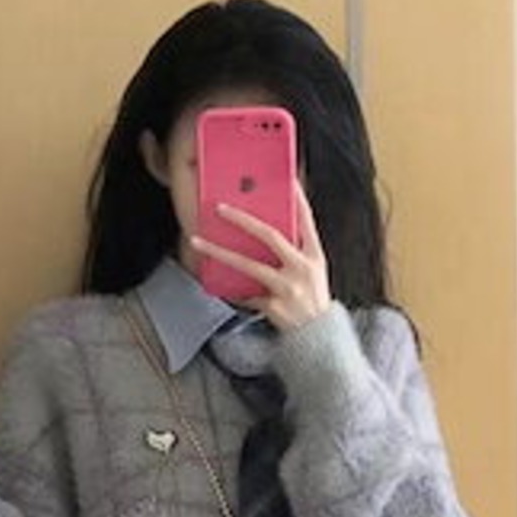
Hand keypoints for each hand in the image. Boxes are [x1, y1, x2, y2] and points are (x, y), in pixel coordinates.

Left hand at [189, 179, 330, 331]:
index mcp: (315, 257)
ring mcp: (288, 288)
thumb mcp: (314, 273)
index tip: (287, 178)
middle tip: (220, 208)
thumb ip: (295, 252)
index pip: (306, 220)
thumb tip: (265, 232)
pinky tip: (218, 284)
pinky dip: (234, 289)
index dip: (297, 198)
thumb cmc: (312, 301)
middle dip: (243, 219)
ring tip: (198, 242)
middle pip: (270, 236)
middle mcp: (302, 269)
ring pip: (248, 265)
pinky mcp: (274, 307)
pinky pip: (247, 294)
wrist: (318, 338)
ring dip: (220, 251)